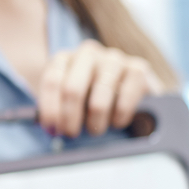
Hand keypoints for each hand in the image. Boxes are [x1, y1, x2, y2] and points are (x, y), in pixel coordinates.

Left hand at [37, 40, 163, 137]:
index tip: (52, 130)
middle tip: (72, 134)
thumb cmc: (95, 97)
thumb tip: (52, 132)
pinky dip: (119, 117)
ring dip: (95, 121)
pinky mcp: (138, 69)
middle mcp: (88, 54)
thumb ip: (59, 110)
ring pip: (98, 99)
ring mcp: (114, 59)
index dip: (50, 109)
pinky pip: (124, 100)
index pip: (52, 81)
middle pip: (72, 89)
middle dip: (70, 118)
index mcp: (65, 58)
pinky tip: (117, 122)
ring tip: (96, 130)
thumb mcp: (73, 100)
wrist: (135, 90)